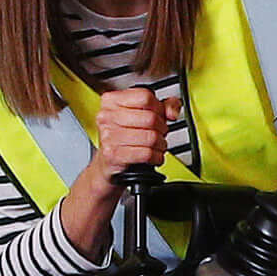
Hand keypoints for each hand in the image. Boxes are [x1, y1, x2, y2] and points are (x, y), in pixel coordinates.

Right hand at [54, 87, 185, 250]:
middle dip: (161, 133)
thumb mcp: (142, 125)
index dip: (159, 110)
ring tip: (149, 154)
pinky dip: (152, 160)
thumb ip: (162, 110)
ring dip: (158, 149)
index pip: (146, 96)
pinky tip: (146, 163)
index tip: (159, 119)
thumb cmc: (123, 151)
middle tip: (154, 141)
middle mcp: (106, 117)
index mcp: (111, 103)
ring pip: (150, 136)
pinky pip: (143, 153)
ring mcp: (107, 137)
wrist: (104, 180)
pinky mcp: (111, 158)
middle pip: (151, 117)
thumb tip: (173, 106)